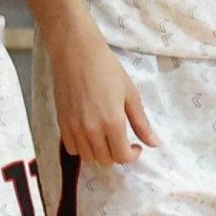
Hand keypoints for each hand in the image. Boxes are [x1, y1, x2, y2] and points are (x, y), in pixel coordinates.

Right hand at [49, 28, 158, 165]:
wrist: (77, 54)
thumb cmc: (108, 70)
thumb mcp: (130, 94)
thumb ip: (141, 123)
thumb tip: (154, 144)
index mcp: (112, 123)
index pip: (122, 157)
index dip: (132, 155)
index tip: (136, 146)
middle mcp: (91, 131)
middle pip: (105, 160)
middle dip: (117, 154)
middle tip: (122, 139)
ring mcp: (74, 129)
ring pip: (88, 157)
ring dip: (100, 152)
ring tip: (106, 136)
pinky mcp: (61, 125)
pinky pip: (72, 149)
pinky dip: (83, 147)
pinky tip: (90, 134)